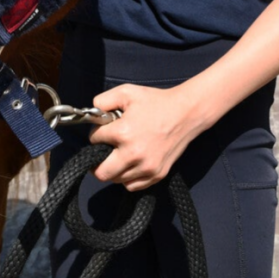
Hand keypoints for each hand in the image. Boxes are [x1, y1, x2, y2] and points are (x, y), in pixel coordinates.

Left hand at [88, 83, 203, 191]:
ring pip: (116, 179)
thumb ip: (104, 100)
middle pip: (101, 172)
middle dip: (96, 161)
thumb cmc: (155, 101)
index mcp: (123, 132)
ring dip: (113, 169)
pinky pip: (132, 185)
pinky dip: (127, 177)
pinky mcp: (157, 175)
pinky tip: (130, 164)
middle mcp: (133, 154)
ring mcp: (146, 167)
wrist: (185, 113)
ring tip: (118, 155)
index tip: (102, 130)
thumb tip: (93, 113)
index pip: (94, 140)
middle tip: (100, 153)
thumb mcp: (127, 92)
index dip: (96, 133)